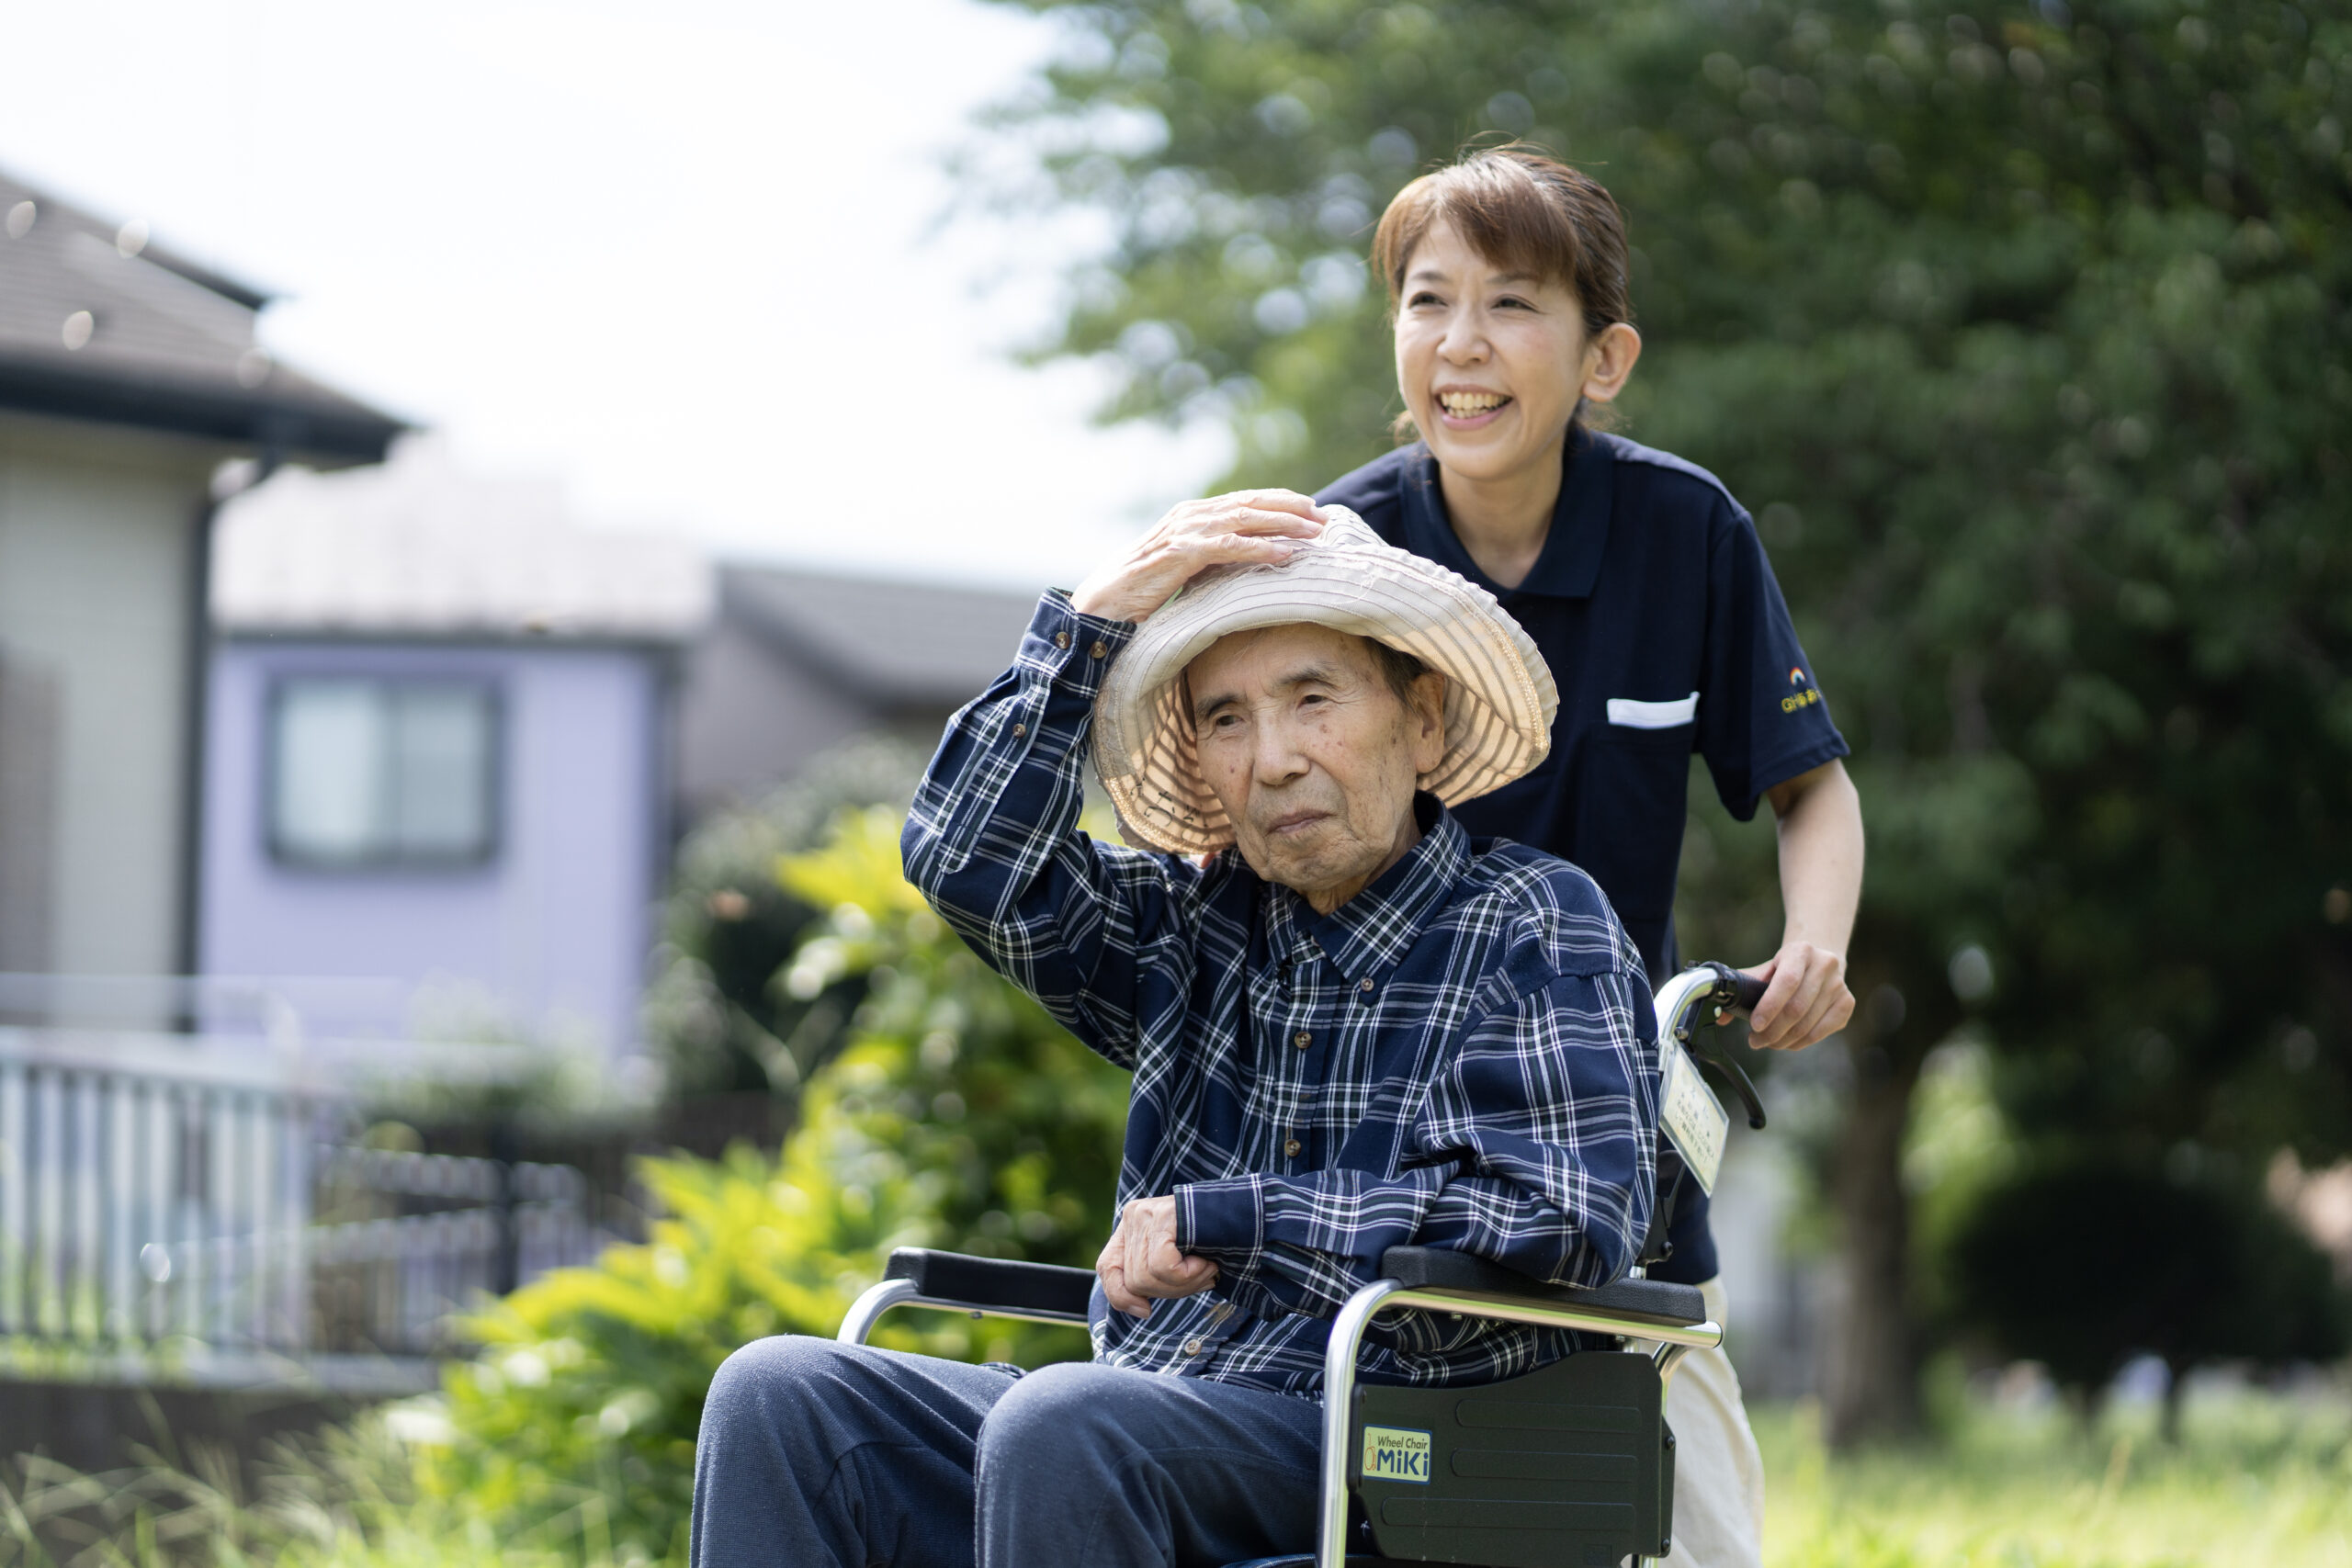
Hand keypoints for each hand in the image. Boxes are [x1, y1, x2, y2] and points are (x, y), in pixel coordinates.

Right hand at [1070, 491, 1324, 624]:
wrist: (1099, 606)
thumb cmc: (1137, 593)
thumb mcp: (1178, 569)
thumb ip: (1204, 559)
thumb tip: (1236, 564)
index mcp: (1190, 516)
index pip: (1242, 501)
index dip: (1279, 502)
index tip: (1311, 509)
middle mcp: (1188, 516)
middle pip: (1249, 503)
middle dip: (1290, 508)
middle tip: (1324, 518)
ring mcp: (1183, 532)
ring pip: (1244, 520)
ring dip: (1283, 525)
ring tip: (1314, 533)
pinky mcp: (1179, 554)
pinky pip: (1228, 547)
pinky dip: (1260, 548)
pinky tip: (1286, 554)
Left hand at [1095, 1196, 1218, 1317]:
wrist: (1251, 1220)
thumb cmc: (1216, 1247)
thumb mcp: (1178, 1268)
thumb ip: (1153, 1280)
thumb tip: (1139, 1309)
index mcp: (1133, 1228)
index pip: (1107, 1267)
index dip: (1120, 1295)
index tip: (1145, 1312)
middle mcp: (1134, 1216)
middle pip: (1134, 1281)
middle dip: (1170, 1290)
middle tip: (1199, 1274)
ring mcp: (1146, 1213)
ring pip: (1147, 1278)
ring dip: (1185, 1282)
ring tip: (1205, 1265)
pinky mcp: (1162, 1215)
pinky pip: (1163, 1266)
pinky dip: (1189, 1274)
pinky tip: (1206, 1260)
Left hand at [1738, 940, 1853, 1050]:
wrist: (1819, 960)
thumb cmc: (1785, 968)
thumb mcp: (1765, 970)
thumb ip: (1742, 989)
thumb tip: (1720, 1016)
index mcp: (1801, 951)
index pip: (1786, 981)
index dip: (1769, 1006)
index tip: (1754, 1025)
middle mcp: (1825, 964)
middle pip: (1797, 1008)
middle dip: (1772, 1030)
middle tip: (1755, 1041)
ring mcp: (1839, 985)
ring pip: (1808, 1024)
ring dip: (1783, 1040)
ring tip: (1767, 1042)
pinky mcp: (1847, 1003)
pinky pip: (1821, 1032)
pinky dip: (1800, 1043)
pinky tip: (1786, 1042)